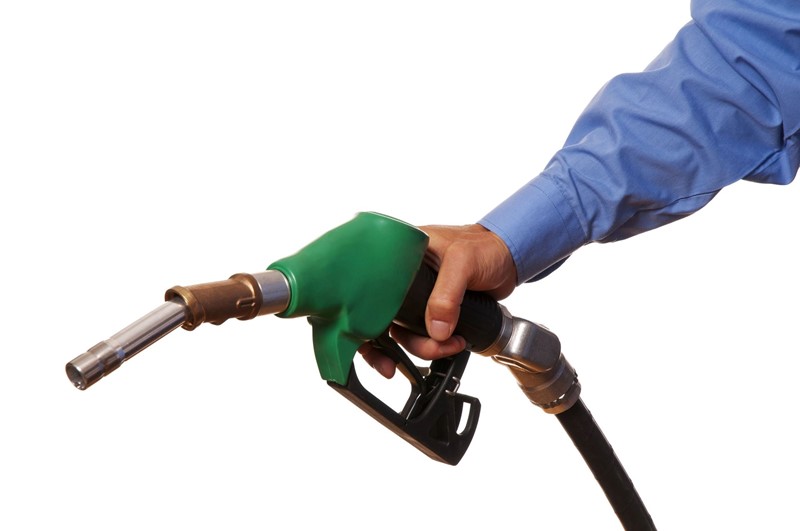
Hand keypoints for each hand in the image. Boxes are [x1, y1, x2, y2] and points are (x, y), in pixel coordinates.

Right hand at [359, 223, 516, 377]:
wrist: (509, 257)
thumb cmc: (485, 246)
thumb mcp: (464, 262)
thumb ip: (447, 295)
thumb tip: (435, 330)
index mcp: (398, 256)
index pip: (369, 290)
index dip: (364, 321)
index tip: (372, 345)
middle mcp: (402, 277)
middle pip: (380, 318)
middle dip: (387, 347)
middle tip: (395, 365)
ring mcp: (416, 295)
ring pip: (401, 331)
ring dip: (420, 347)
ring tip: (447, 345)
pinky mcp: (430, 309)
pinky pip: (419, 333)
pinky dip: (430, 345)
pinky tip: (447, 345)